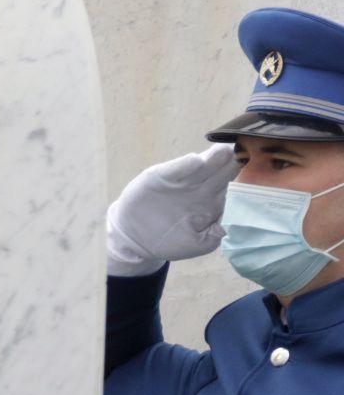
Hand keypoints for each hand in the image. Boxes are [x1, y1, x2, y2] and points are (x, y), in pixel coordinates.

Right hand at [108, 143, 240, 275]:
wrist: (134, 238)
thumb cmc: (170, 240)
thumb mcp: (199, 243)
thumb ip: (219, 232)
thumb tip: (242, 221)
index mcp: (216, 202)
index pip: (236, 187)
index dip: (246, 180)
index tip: (260, 174)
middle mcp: (203, 187)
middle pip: (222, 172)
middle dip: (233, 163)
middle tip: (245, 155)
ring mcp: (183, 180)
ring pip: (203, 166)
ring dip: (214, 159)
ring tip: (224, 152)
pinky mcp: (161, 176)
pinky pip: (174, 169)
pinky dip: (184, 165)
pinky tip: (195, 161)